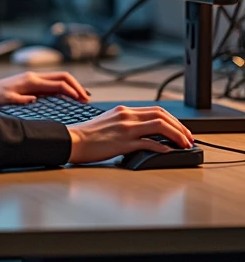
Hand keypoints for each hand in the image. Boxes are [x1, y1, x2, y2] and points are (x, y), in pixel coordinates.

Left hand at [0, 71, 89, 110]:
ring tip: (83, 97)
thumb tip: (34, 99)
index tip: (81, 100)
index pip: (58, 83)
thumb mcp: (6, 100)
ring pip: (59, 79)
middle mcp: (34, 77)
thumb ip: (20, 100)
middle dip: (77, 86)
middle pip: (63, 77)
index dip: (71, 91)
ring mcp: (34, 79)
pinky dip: (64, 88)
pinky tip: (69, 96)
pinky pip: (53, 83)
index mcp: (31, 81)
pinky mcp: (33, 83)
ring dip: (72, 86)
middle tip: (87, 98)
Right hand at [68, 105, 193, 163]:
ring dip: (176, 135)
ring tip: (184, 144)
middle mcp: (127, 116)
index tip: (181, 130)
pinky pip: (148, 143)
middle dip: (180, 127)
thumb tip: (145, 133)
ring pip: (159, 126)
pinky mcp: (123, 143)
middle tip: (189, 138)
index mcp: (124, 110)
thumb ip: (127, 123)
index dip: (173, 120)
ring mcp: (126, 129)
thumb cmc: (88, 135)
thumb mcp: (109, 122)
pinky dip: (161, 147)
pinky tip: (168, 151)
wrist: (72, 140)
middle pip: (162, 115)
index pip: (156, 110)